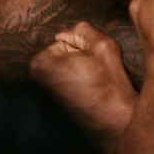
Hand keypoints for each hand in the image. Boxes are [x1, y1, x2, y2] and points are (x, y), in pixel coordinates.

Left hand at [28, 22, 136, 151]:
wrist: (117, 124)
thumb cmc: (111, 88)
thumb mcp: (103, 46)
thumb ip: (85, 29)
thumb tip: (66, 32)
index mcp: (40, 63)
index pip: (65, 38)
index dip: (85, 47)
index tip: (94, 64)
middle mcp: (35, 78)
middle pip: (63, 51)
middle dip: (81, 57)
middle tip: (96, 74)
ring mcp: (43, 92)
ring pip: (68, 64)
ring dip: (83, 68)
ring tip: (94, 83)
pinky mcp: (53, 101)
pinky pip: (69, 77)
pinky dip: (81, 80)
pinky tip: (92, 92)